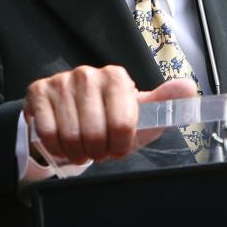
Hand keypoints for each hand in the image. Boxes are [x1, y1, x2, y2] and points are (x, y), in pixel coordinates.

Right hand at [24, 65, 196, 163]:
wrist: (73, 115)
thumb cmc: (112, 117)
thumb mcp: (140, 113)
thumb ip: (165, 102)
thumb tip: (188, 87)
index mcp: (116, 77)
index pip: (122, 124)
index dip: (120, 145)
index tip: (118, 147)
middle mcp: (88, 74)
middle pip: (94, 133)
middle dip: (98, 151)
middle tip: (98, 150)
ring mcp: (61, 81)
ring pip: (70, 136)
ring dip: (77, 152)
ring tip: (82, 148)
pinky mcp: (37, 92)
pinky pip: (47, 133)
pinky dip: (56, 147)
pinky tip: (63, 144)